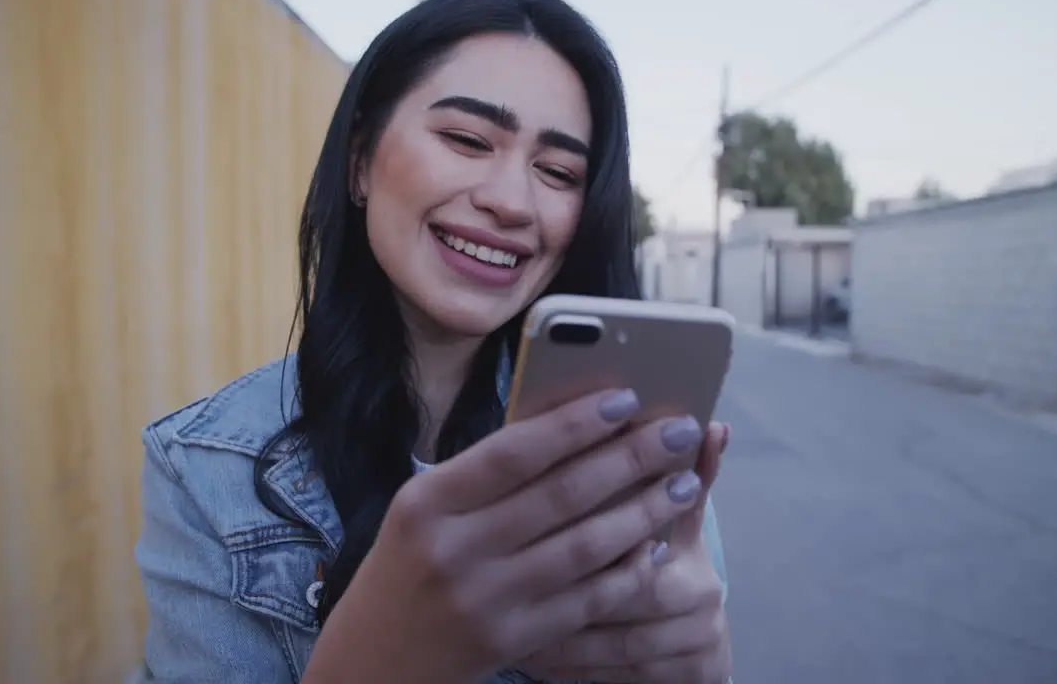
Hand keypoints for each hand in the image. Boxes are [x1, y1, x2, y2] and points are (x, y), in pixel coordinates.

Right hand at [304, 388, 708, 682]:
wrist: (373, 660)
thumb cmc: (407, 565)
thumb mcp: (424, 509)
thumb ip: (487, 474)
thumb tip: (577, 427)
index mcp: (427, 501)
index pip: (514, 451)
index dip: (576, 423)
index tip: (626, 399)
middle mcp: (454, 550)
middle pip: (561, 494)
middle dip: (631, 458)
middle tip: (678, 431)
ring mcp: (485, 601)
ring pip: (584, 547)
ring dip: (643, 512)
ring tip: (683, 485)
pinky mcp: (512, 641)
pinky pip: (586, 600)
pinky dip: (627, 572)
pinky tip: (655, 547)